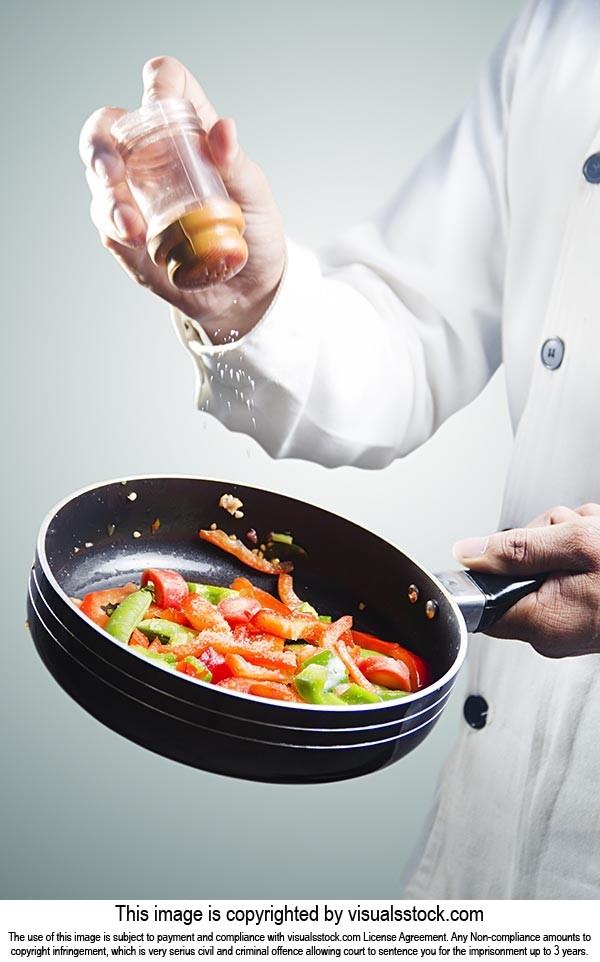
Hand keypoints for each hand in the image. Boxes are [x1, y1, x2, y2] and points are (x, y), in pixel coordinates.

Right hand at [79, 56, 285, 342]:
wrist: (249, 288)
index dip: (159, 84)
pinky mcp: (126, 236)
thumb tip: (224, 130)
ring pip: (99, 183)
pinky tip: (137, 242)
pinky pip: (107, 226)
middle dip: (99, 146)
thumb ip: (236, 163)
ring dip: (109, 201)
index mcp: (186, 132)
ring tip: (133, 229)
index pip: (164, 85)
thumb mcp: (255, 196)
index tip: (159, 102)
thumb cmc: (254, 230)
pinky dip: (117, 231)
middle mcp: (150, 157)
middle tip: (112, 173)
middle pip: (106, 129)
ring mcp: (133, 195)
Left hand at [453, 504, 599, 656]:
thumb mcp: (576, 545)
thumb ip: (519, 547)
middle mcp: (551, 632)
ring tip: (593, 543)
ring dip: (563, 544)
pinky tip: (598, 554)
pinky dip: (579, 557)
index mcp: (540, 621)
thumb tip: (469, 552)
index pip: (480, 602)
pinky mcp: (585, 616)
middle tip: (569, 536)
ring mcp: (569, 626)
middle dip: (539, 543)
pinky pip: (565, 577)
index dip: (486, 568)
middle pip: (513, 574)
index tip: (502, 548)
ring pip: (541, 568)